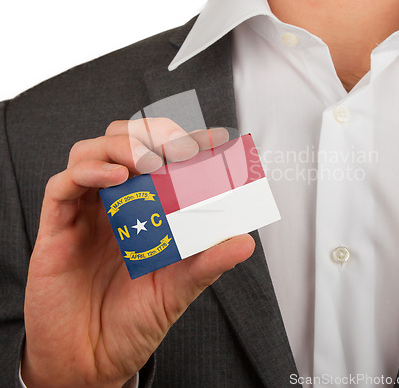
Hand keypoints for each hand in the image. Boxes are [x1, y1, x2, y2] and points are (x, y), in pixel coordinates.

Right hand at [22, 119, 254, 387]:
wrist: (91, 360)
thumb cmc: (133, 320)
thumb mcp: (178, 289)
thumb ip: (207, 263)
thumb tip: (245, 242)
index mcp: (145, 210)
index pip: (163, 160)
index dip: (187, 142)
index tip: (215, 138)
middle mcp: (115, 203)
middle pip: (125, 142)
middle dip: (153, 134)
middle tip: (179, 147)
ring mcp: (86, 211)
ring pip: (92, 151)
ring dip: (122, 145)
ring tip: (148, 161)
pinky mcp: (57, 227)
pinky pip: (63, 185)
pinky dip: (88, 171)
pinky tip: (115, 177)